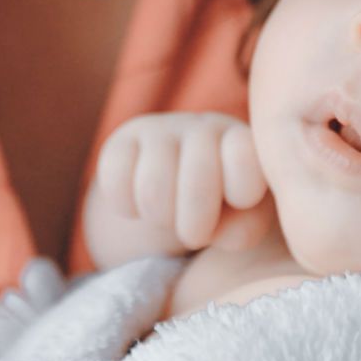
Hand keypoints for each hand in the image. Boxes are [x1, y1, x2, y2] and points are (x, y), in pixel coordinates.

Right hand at [83, 112, 270, 270]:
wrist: (173, 184)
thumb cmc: (220, 204)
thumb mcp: (242, 219)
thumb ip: (245, 228)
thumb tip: (227, 234)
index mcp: (241, 140)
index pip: (245, 159)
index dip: (242, 195)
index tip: (237, 205)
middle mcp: (201, 126)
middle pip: (198, 183)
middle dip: (195, 226)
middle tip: (195, 234)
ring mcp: (158, 130)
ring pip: (153, 190)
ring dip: (160, 219)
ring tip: (167, 217)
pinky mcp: (120, 141)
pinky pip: (116, 184)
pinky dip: (127, 208)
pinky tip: (139, 204)